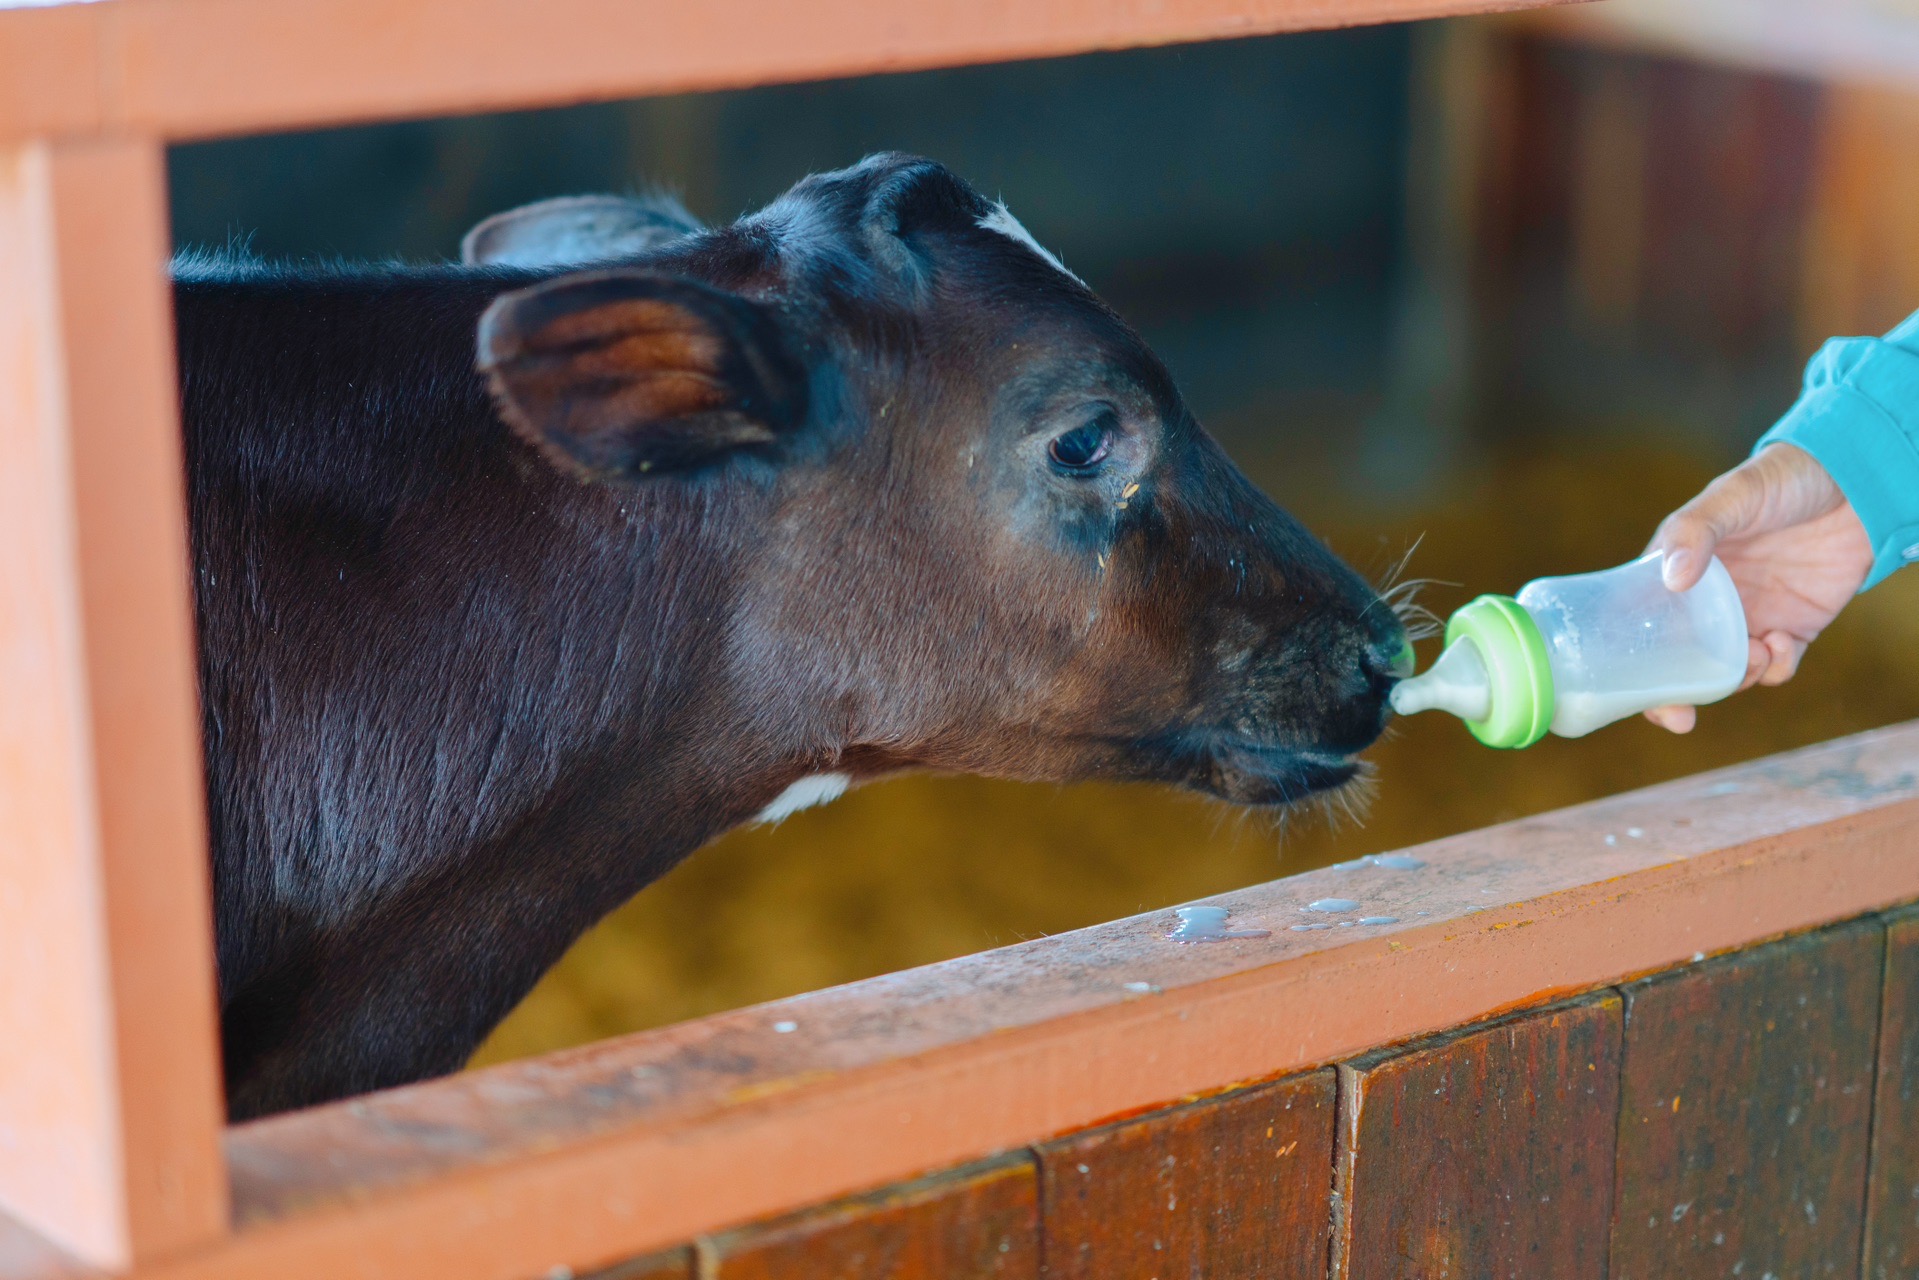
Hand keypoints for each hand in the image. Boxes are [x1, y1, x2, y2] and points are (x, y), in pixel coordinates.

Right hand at [1643, 443, 1872, 731]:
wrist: (1855, 483)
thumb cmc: (1780, 480)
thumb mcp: (1731, 497)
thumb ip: (1695, 532)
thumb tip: (1673, 579)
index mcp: (1678, 574)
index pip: (1640, 625)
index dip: (1630, 665)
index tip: (1631, 692)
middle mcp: (1708, 602)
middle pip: (1679, 663)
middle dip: (1675, 696)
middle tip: (1681, 715)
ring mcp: (1750, 617)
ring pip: (1727, 671)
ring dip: (1734, 678)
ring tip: (1753, 656)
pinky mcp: (1794, 627)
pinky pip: (1777, 665)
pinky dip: (1775, 668)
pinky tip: (1780, 644)